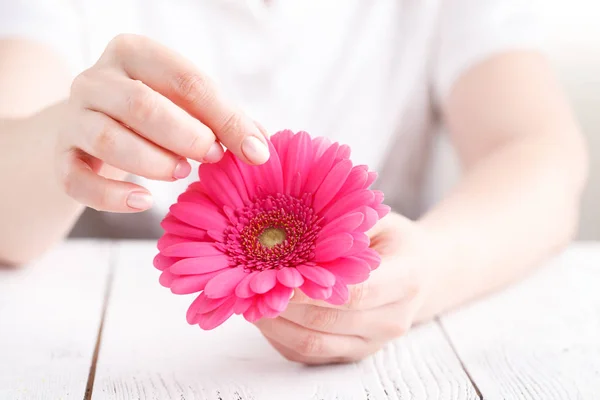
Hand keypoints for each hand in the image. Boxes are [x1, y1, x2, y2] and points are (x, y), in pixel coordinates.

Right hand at [56, 34, 268, 211]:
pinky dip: (112, 196)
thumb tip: (261, 149)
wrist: (94, 126)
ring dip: (154, 162)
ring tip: (181, 173)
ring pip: (109, 140)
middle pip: (142, 105)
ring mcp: (74, 116)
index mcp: (135, 53)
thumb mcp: (189, 105)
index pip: (185, 80)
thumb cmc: (155, 112)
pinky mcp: (61, 155)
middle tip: (213, 157)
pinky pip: (77, 178)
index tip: (253, 151)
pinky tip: (144, 202)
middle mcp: (97, 79)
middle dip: (187, 136)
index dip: (224, 117)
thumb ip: (225, 121)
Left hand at [255, 212, 433, 364]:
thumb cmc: (396, 241)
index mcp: (406, 280)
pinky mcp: (353, 354)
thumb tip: (296, 226)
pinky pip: (309, 354)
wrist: (423, 273)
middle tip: (251, 287)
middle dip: (284, 306)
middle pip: (327, 322)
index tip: (275, 276)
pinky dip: (281, 337)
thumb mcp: (381, 219)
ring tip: (250, 301)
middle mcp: (392, 319)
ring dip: (276, 325)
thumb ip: (346, 224)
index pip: (354, 294)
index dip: (311, 290)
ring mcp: (373, 343)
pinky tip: (265, 316)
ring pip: (314, 344)